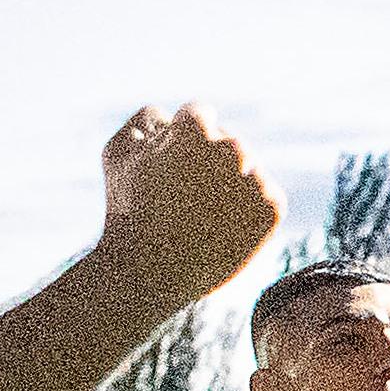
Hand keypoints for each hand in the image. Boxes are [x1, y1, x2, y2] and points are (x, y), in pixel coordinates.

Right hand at [96, 105, 283, 308]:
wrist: (150, 274)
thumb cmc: (127, 212)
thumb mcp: (116, 153)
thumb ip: (145, 121)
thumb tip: (172, 117)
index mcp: (196, 126)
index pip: (199, 116)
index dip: (180, 142)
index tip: (171, 169)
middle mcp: (232, 147)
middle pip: (227, 144)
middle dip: (210, 164)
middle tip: (186, 197)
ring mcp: (255, 178)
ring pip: (248, 170)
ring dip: (232, 185)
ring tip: (203, 216)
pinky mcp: (273, 209)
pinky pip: (267, 198)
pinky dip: (251, 211)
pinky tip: (224, 228)